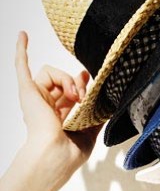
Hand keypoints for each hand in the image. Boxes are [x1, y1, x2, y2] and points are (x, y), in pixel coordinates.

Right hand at [15, 31, 99, 176]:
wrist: (55, 156)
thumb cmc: (69, 152)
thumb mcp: (89, 133)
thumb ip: (97, 117)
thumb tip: (106, 101)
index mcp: (58, 115)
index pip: (69, 90)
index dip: (79, 82)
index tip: (89, 78)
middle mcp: (45, 105)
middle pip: (63, 80)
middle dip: (77, 84)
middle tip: (84, 96)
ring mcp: (35, 97)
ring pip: (52, 72)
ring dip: (66, 79)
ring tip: (75, 95)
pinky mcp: (28, 92)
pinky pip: (22, 66)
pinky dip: (22, 50)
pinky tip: (24, 35)